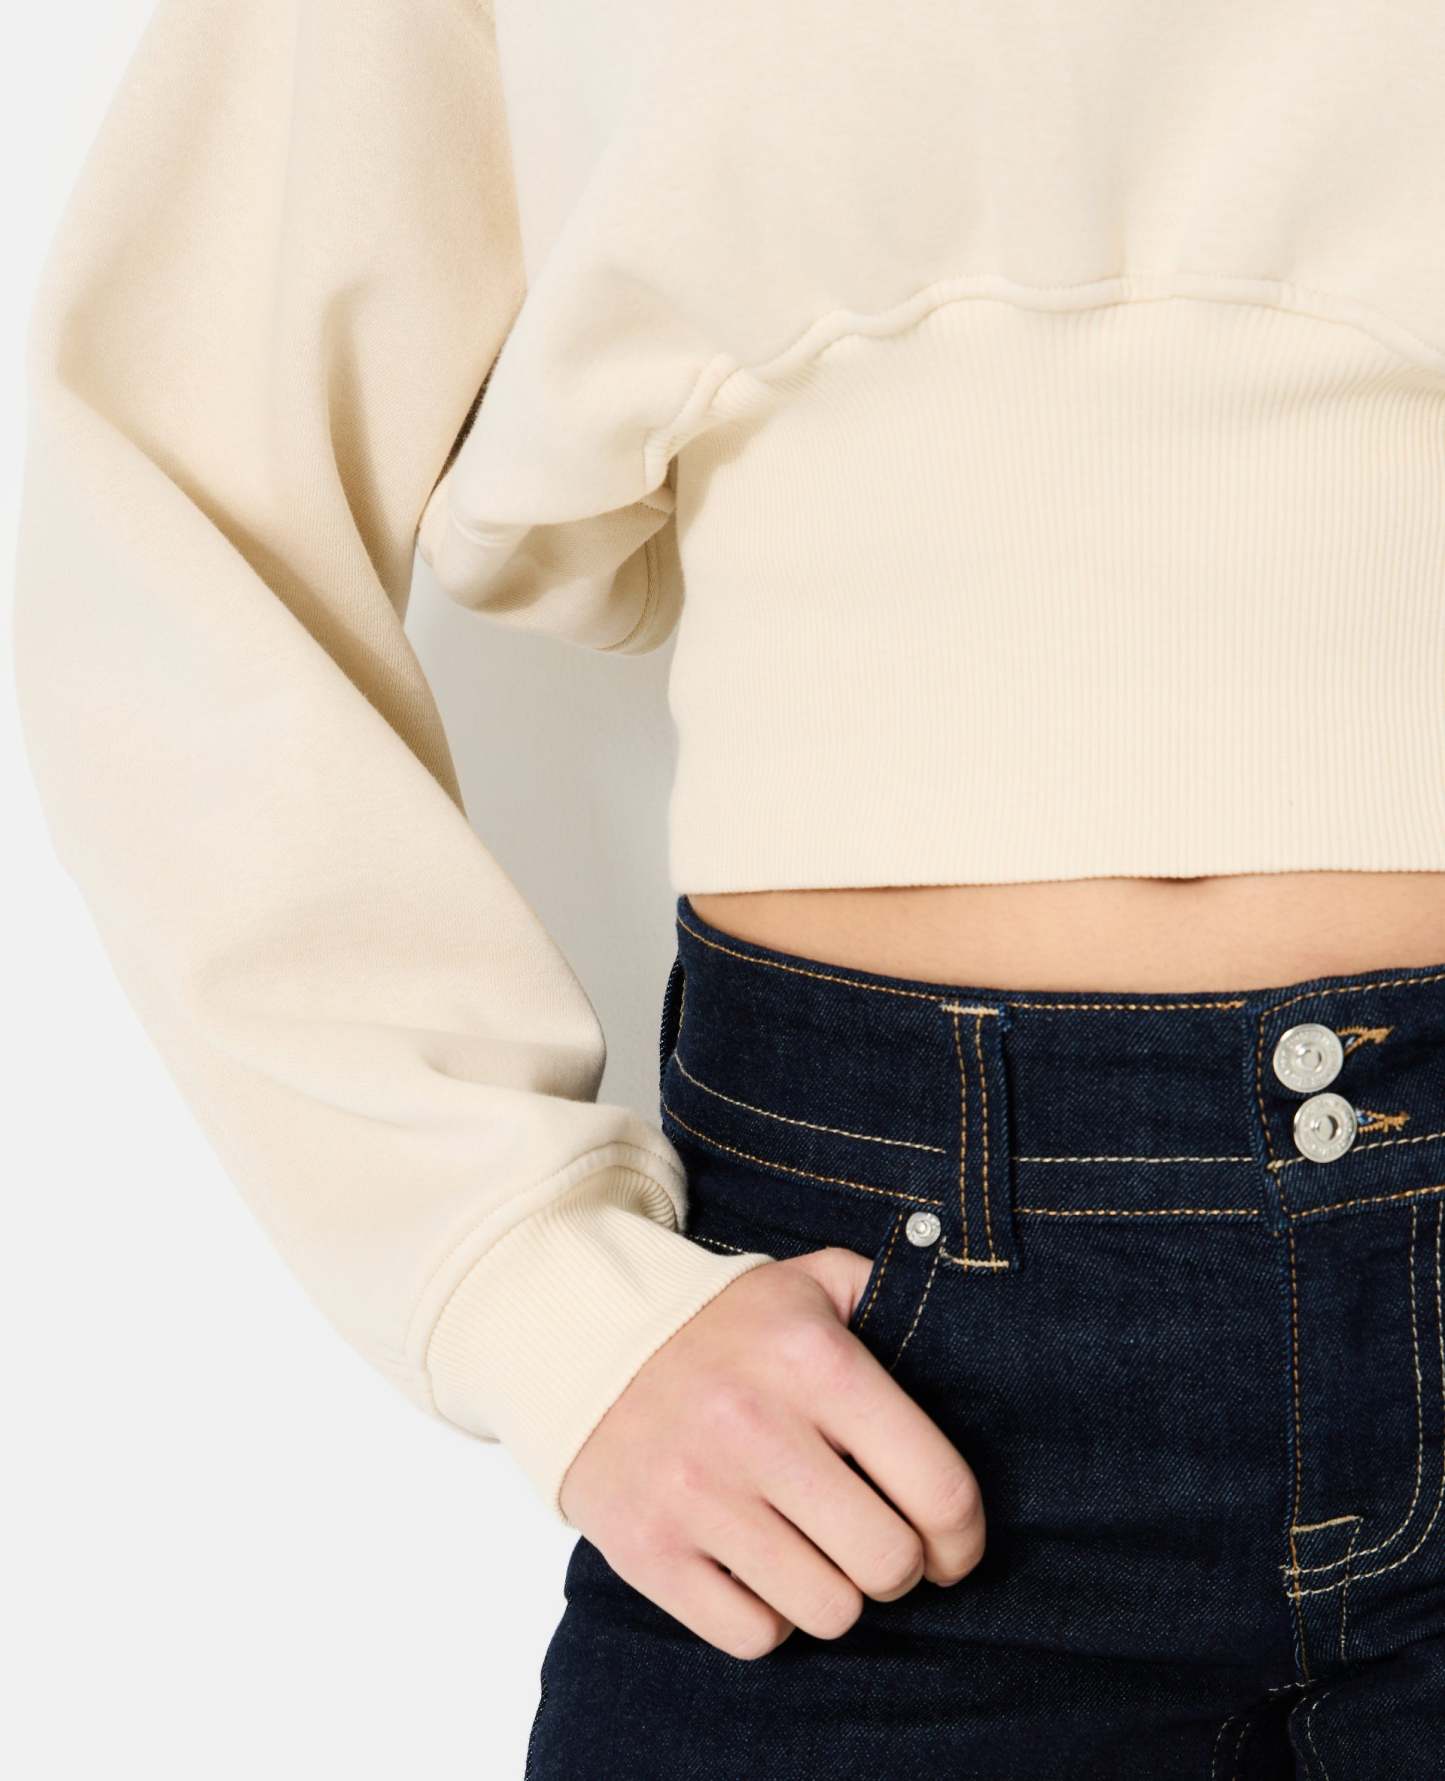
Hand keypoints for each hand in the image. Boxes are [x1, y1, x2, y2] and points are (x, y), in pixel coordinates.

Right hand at [556, 1247, 984, 1659]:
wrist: (580, 1338)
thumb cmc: (723, 1325)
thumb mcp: (811, 1283)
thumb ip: (891, 1298)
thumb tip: (964, 1335)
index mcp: (815, 1361)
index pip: (938, 1489)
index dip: (963, 1539)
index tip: (952, 1546)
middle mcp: (757, 1427)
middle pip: (888, 1564)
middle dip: (898, 1567)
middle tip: (876, 1544)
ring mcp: (697, 1493)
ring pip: (827, 1612)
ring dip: (834, 1593)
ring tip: (813, 1552)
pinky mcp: (649, 1549)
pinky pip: (753, 1636)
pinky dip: (767, 1617)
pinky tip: (759, 1569)